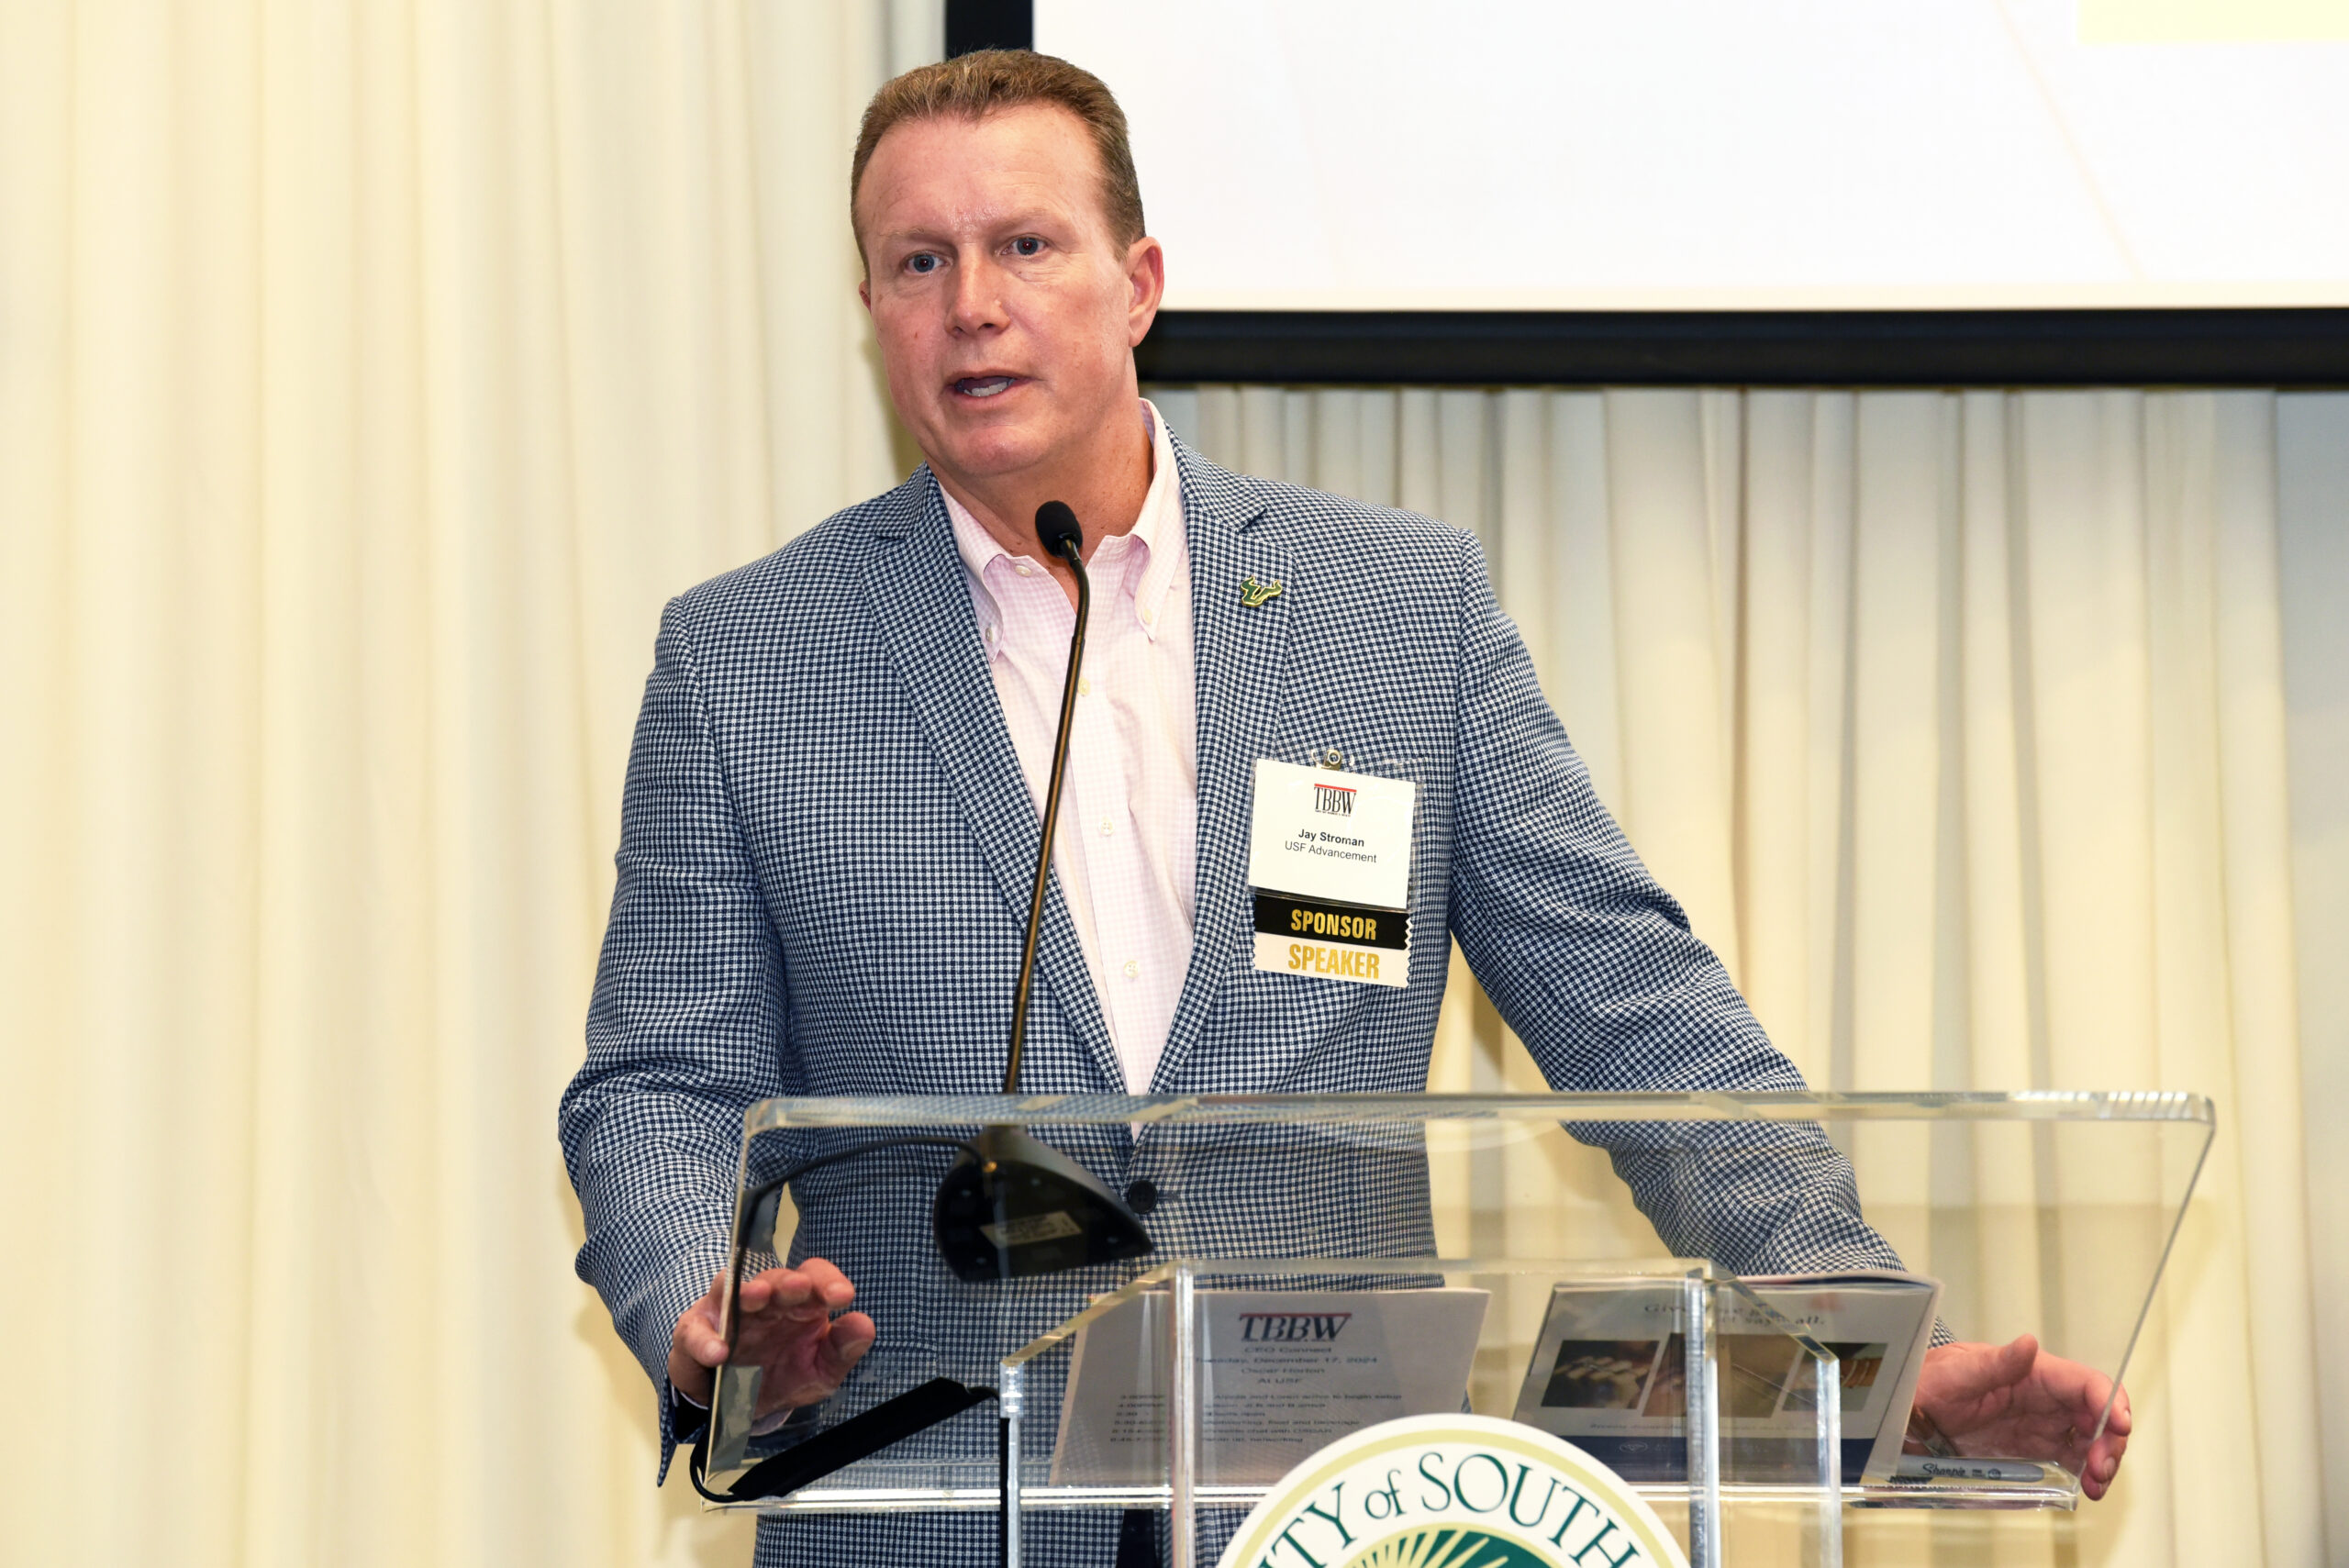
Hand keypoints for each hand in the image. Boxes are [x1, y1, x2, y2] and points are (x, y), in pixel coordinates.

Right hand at [667, 1258, 875, 1421]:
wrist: (736, 1406)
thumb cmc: (782, 1375)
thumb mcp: (820, 1371)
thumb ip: (842, 1350)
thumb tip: (865, 1325)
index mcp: (800, 1304)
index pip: (814, 1277)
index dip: (828, 1281)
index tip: (842, 1296)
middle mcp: (765, 1300)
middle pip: (775, 1278)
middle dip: (787, 1281)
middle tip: (798, 1288)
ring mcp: (727, 1312)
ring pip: (732, 1290)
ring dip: (744, 1291)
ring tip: (756, 1297)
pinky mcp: (695, 1332)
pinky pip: (696, 1332)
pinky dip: (706, 1340)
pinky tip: (718, 1352)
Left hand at [1910, 1334, 2130, 1499]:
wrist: (1906, 1411)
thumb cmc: (1927, 1383)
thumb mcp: (1954, 1372)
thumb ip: (1993, 1363)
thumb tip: (2029, 1344)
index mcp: (2032, 1372)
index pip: (2084, 1382)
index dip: (2110, 1401)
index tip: (2121, 1426)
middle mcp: (2045, 1397)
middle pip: (2099, 1414)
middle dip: (2112, 1440)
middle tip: (2101, 1468)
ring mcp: (2042, 1425)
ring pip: (2093, 1440)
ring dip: (2104, 1460)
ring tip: (2094, 1484)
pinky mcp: (2035, 1449)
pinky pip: (2073, 1460)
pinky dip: (2087, 1474)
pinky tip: (2086, 1488)